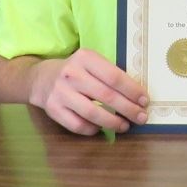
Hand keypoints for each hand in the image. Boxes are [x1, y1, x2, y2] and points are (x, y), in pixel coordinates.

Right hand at [29, 48, 148, 135]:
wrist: (42, 78)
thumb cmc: (76, 70)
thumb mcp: (91, 62)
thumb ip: (109, 74)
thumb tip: (137, 95)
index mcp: (85, 57)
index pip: (114, 76)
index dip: (132, 90)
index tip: (145, 100)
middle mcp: (72, 74)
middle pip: (106, 96)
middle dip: (128, 109)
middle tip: (142, 117)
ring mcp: (61, 93)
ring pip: (93, 114)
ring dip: (113, 122)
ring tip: (125, 125)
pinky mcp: (54, 110)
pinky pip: (79, 126)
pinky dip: (94, 129)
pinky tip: (102, 128)